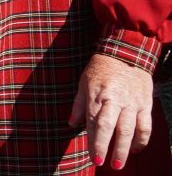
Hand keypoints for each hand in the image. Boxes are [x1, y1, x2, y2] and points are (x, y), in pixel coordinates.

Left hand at [69, 53, 154, 169]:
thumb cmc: (100, 69)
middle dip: (108, 147)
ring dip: (125, 148)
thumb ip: (79, 104)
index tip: (92, 156)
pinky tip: (135, 149)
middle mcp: (116, 100)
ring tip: (119, 164)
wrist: (126, 54)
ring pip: (130, 129)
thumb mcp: (83, 82)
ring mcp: (132, 103)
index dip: (94, 141)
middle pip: (113, 127)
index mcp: (98, 95)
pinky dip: (142, 140)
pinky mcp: (145, 104)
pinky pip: (146, 125)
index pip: (95, 122)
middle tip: (103, 163)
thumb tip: (71, 123)